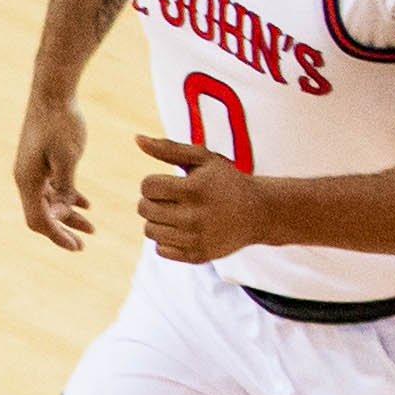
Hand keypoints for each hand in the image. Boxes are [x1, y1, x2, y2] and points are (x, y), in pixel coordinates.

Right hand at [17, 99, 93, 249]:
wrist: (52, 89)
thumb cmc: (61, 121)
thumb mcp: (69, 157)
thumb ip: (66, 188)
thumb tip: (63, 213)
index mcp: (28, 180)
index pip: (40, 221)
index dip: (58, 236)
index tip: (78, 247)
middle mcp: (25, 178)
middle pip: (43, 214)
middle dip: (64, 229)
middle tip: (86, 242)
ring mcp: (31, 169)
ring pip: (49, 201)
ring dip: (69, 214)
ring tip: (92, 226)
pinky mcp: (39, 159)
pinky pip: (51, 187)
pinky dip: (67, 197)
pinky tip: (86, 203)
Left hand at [136, 136, 276, 262]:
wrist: (258, 212)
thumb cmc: (225, 180)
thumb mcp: (202, 159)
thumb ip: (168, 149)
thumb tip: (136, 139)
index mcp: (194, 189)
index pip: (147, 187)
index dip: (152, 183)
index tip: (168, 184)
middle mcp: (194, 217)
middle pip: (144, 209)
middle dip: (152, 200)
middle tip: (171, 198)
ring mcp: (195, 239)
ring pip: (149, 231)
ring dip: (157, 220)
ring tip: (175, 212)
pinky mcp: (196, 256)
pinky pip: (160, 249)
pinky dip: (167, 238)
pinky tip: (183, 229)